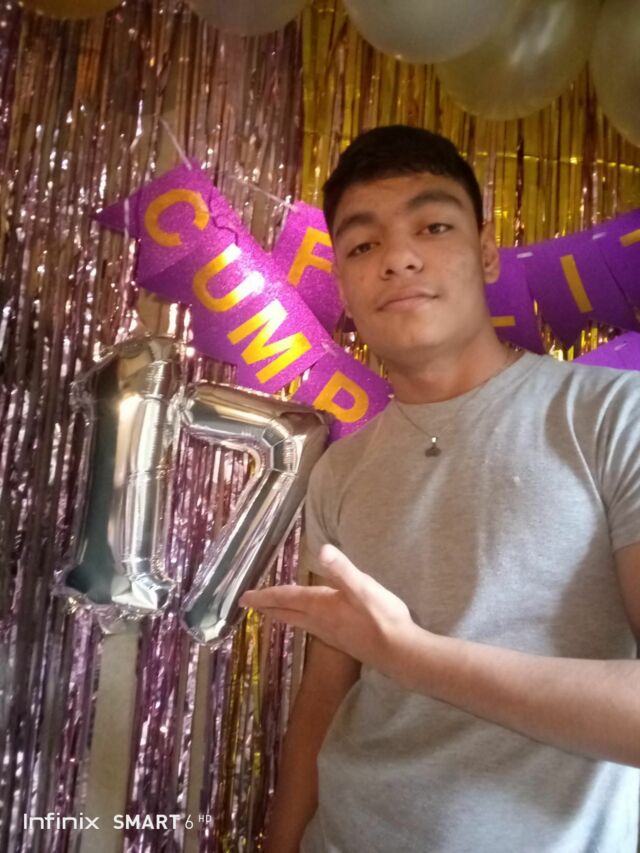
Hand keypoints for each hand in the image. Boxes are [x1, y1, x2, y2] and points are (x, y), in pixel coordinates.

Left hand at [239, 544, 417, 678]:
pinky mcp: (341, 641)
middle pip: (286, 613)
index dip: (264, 596)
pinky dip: (299, 622)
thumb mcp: (363, 587)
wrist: (399, 652)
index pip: (285, 598)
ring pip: (297, 622)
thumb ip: (342, 569)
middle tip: (249, 605)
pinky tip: (308, 623)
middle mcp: (319, 621)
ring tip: (271, 612)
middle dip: (267, 607)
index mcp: (320, 605)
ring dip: (281, 615)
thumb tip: (322, 548)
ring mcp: (330, 634)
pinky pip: (311, 628)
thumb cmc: (381, 617)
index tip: (243, 598)